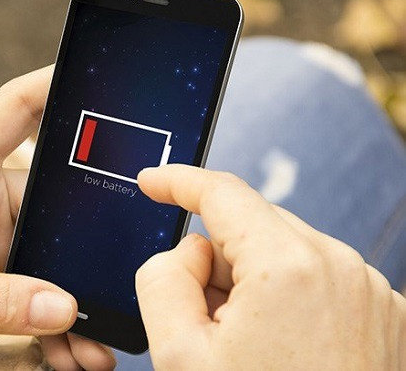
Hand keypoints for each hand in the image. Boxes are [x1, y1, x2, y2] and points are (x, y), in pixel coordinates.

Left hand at [0, 66, 114, 369]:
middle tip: (122, 272)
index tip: (101, 82)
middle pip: (52, 200)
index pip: (13, 111)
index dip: (55, 86)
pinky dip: (55, 324)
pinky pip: (35, 296)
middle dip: (88, 239)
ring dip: (76, 299)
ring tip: (98, 341)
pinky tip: (74, 350)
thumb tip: (61, 307)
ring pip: (51, 258)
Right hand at [135, 165, 405, 369]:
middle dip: (216, 259)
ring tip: (244, 348)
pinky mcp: (382, 315)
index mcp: (290, 267)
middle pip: (253, 227)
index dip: (177, 182)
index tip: (153, 183)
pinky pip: (317, 280)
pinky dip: (286, 299)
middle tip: (201, 320)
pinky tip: (276, 350)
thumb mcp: (179, 354)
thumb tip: (188, 253)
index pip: (222, 193)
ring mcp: (370, 292)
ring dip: (251, 284)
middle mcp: (341, 268)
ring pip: (284, 253)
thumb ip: (162, 278)